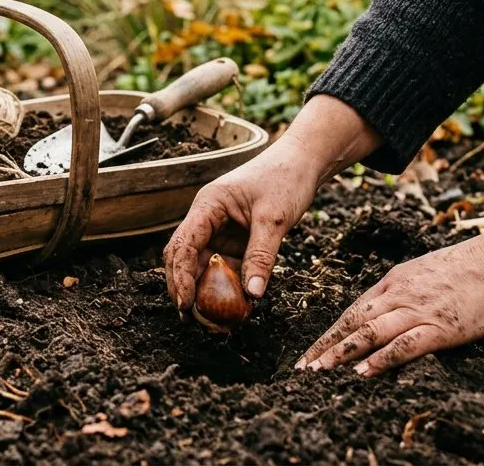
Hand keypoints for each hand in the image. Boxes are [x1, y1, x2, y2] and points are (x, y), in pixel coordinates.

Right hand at [164, 95, 379, 312]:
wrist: (302, 163)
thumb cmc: (285, 179)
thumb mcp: (274, 219)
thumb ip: (261, 255)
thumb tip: (252, 294)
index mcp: (207, 205)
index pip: (183, 244)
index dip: (180, 276)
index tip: (186, 304)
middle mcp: (206, 218)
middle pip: (183, 257)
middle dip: (184, 288)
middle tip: (192, 319)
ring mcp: (218, 230)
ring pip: (201, 265)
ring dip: (205, 291)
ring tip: (212, 320)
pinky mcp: (233, 239)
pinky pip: (223, 266)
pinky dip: (225, 286)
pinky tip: (233, 306)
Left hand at [296, 216, 483, 375]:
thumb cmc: (474, 266)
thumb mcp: (430, 272)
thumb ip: (409, 290)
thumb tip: (394, 307)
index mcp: (396, 280)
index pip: (356, 309)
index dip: (333, 331)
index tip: (315, 348)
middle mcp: (400, 294)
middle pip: (354, 321)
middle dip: (326, 345)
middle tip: (303, 366)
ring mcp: (419, 310)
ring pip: (369, 332)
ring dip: (341, 353)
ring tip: (319, 370)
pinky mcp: (440, 327)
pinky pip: (404, 345)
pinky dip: (381, 359)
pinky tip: (362, 372)